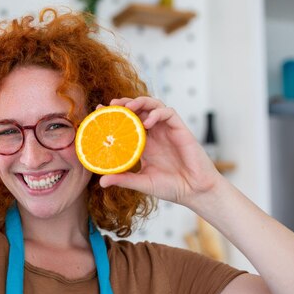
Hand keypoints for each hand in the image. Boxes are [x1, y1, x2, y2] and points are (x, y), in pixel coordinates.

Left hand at [99, 97, 223, 206]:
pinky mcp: (180, 129)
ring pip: (153, 105)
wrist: (195, 192)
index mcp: (143, 144)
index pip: (126, 123)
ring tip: (128, 107)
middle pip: (138, 109)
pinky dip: (156, 113)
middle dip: (125, 103)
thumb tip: (102, 181)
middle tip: (112, 105)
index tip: (99, 112)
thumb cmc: (171, 187)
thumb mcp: (142, 183)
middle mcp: (154, 134)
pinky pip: (168, 113)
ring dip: (140, 102)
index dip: (114, 115)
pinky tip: (147, 121)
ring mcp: (166, 130)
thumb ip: (124, 179)